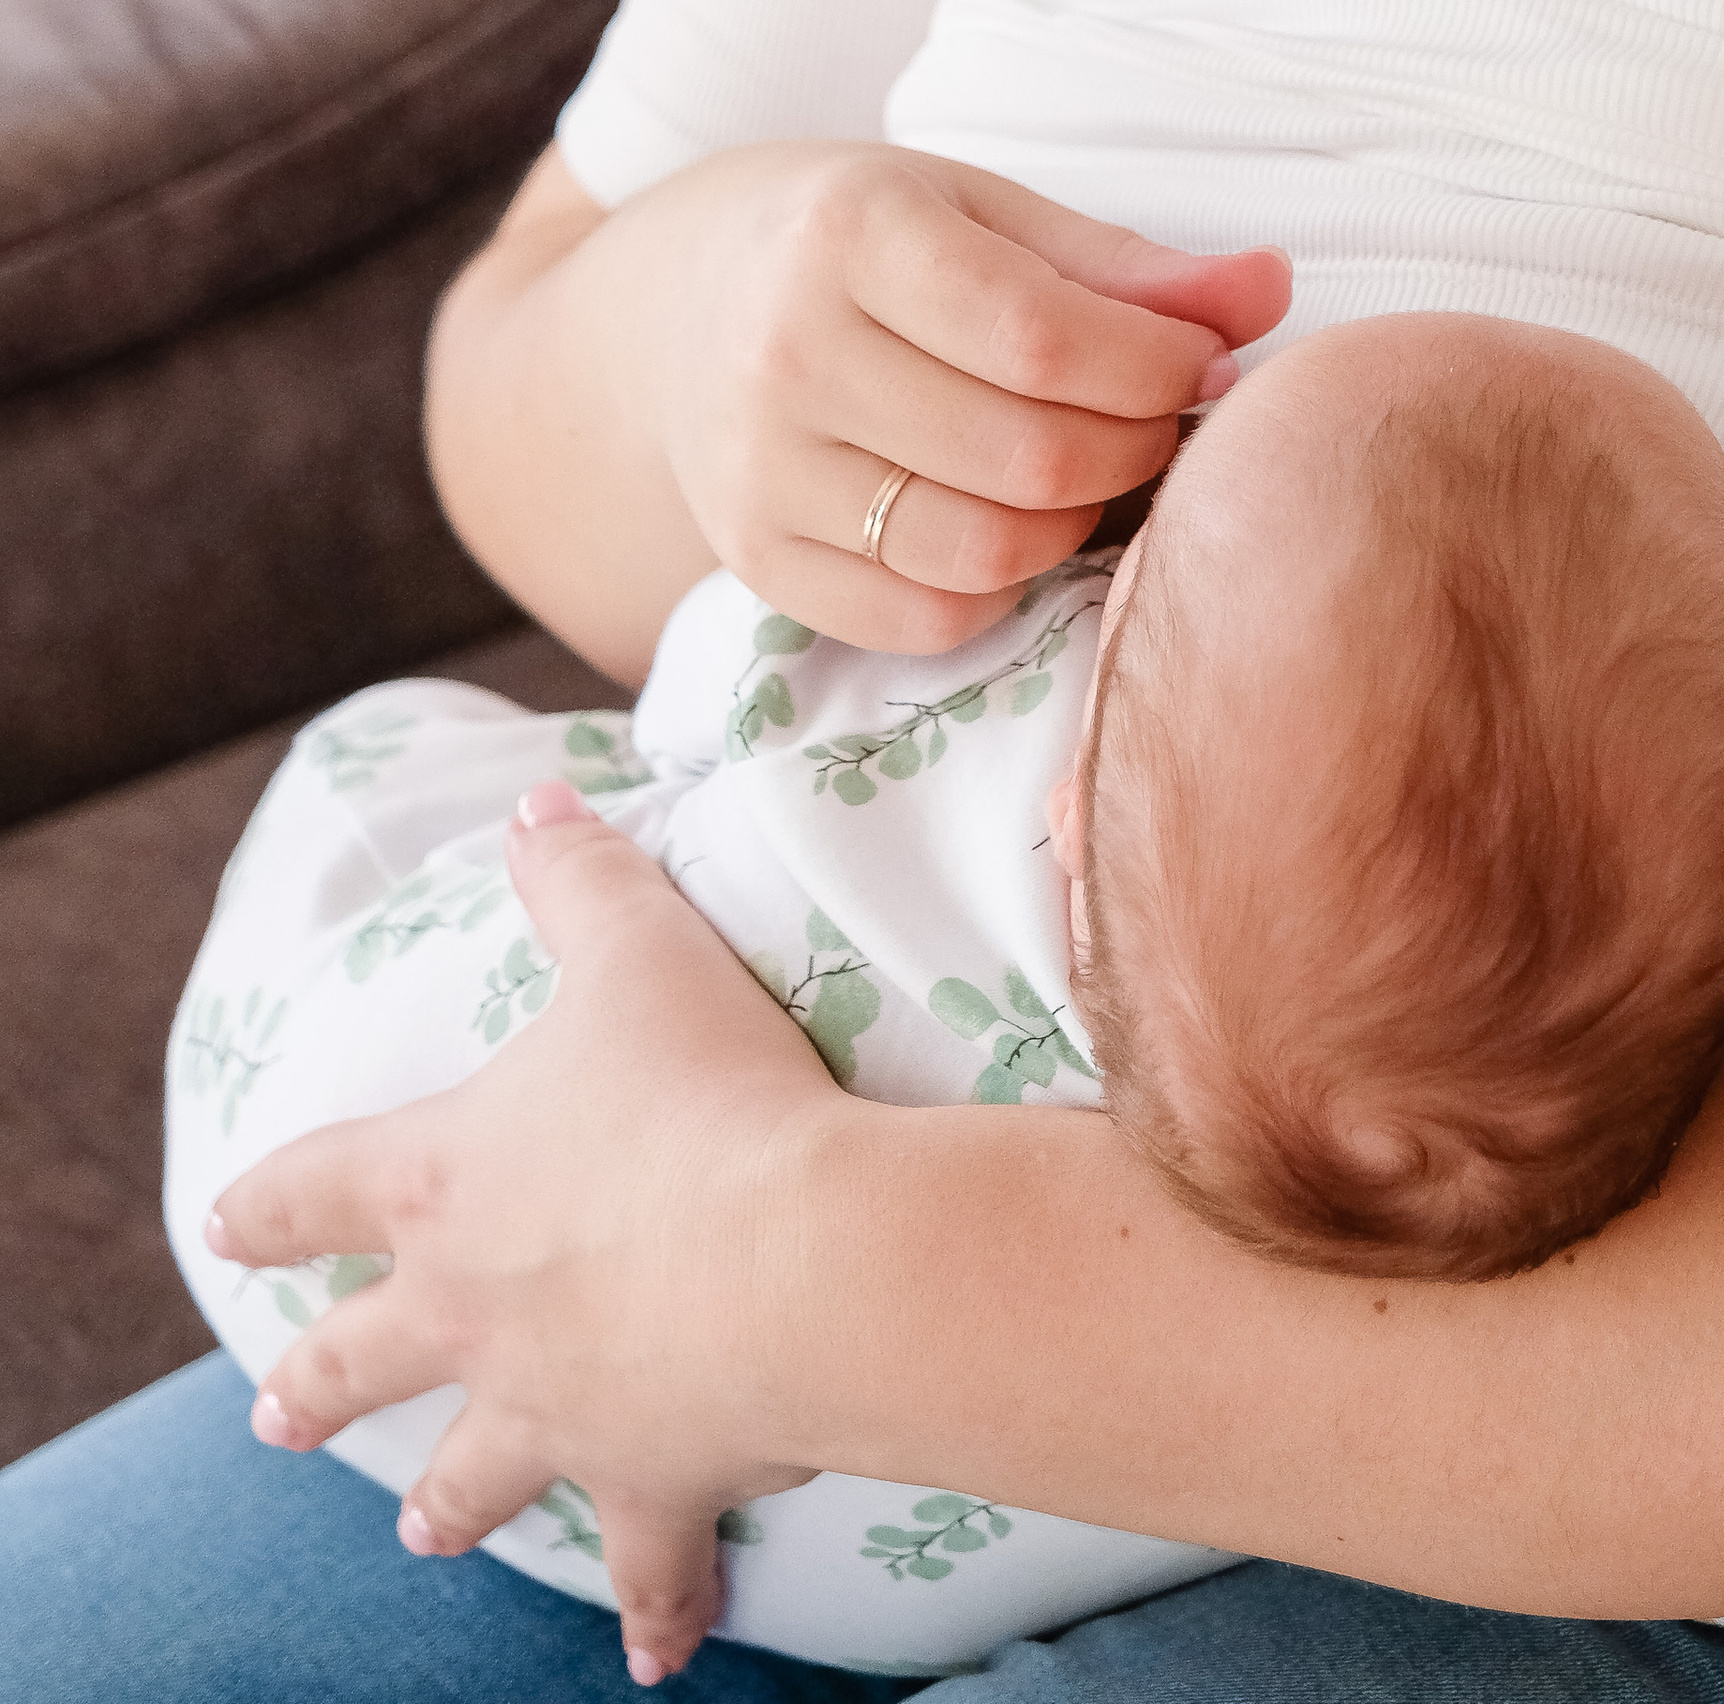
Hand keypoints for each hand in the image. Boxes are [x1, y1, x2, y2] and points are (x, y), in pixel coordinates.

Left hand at [209, 791, 835, 1684]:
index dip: (274, 1202)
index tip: (229, 1228)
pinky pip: (650, 1558)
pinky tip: (657, 1650)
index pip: (323, 1188)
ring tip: (431, 1527)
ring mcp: (553, 1409)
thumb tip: (532, 802)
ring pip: (476, 1473)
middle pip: (362, 1360)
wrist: (795, 1253)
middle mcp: (474, 1313)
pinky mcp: (650, 1474)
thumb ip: (578, 876)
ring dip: (454, 1501)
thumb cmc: (704, 1091)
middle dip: (323, 1388)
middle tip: (279, 1422)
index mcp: (448, 1184)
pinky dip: (657, 1604)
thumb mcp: (639, 952)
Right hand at [444, 140, 1292, 665]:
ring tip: (1093, 467)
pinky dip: (1002, 587)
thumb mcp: (981, 212)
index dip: (1163, 367)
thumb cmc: (857, 243)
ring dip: (1080, 521)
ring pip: (987, 549)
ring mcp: (759, 472)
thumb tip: (1268, 292)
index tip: (1207, 362)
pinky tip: (1013, 519)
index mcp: (851, 234)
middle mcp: (787, 355)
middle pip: (1030, 454)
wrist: (671, 307)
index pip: (1048, 338)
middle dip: (1140, 448)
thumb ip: (1126, 264)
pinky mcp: (754, 563)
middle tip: (1167, 422)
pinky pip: (925, 617)